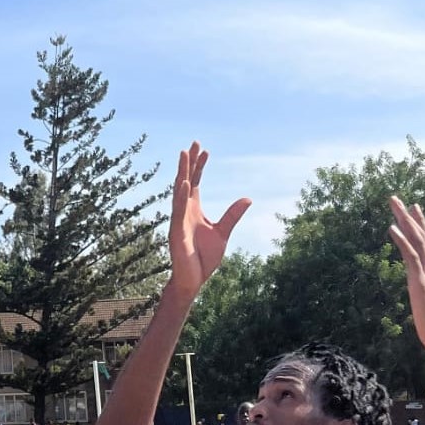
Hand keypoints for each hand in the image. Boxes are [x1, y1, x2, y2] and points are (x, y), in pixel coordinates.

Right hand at [167, 141, 250, 298]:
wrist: (193, 281)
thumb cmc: (203, 259)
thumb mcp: (222, 232)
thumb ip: (232, 215)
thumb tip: (247, 198)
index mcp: (193, 211)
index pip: (196, 183)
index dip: (199, 167)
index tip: (204, 150)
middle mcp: (183, 212)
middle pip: (186, 182)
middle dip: (189, 163)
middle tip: (193, 144)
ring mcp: (178, 221)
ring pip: (179, 192)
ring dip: (182, 173)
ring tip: (184, 156)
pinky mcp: (176, 232)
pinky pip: (178, 211)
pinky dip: (181, 197)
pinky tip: (185, 183)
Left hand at [390, 197, 424, 353]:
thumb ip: (424, 288)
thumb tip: (418, 285)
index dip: (420, 224)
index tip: (412, 208)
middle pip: (422, 234)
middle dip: (409, 215)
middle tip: (396, 198)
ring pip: (417, 239)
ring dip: (404, 220)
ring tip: (393, 204)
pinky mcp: (420, 281)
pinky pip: (410, 255)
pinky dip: (401, 240)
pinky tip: (391, 228)